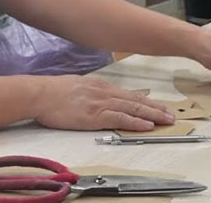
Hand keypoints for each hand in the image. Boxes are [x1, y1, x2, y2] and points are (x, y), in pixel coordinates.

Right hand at [33, 76, 174, 131]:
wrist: (40, 93)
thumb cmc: (53, 91)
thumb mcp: (76, 86)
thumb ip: (91, 91)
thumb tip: (98, 96)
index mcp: (100, 86)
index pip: (128, 94)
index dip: (145, 100)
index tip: (158, 105)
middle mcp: (104, 92)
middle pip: (136, 100)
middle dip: (155, 107)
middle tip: (171, 113)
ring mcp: (101, 103)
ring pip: (133, 108)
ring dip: (152, 115)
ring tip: (166, 120)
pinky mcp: (95, 115)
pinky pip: (120, 118)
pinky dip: (136, 122)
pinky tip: (147, 125)